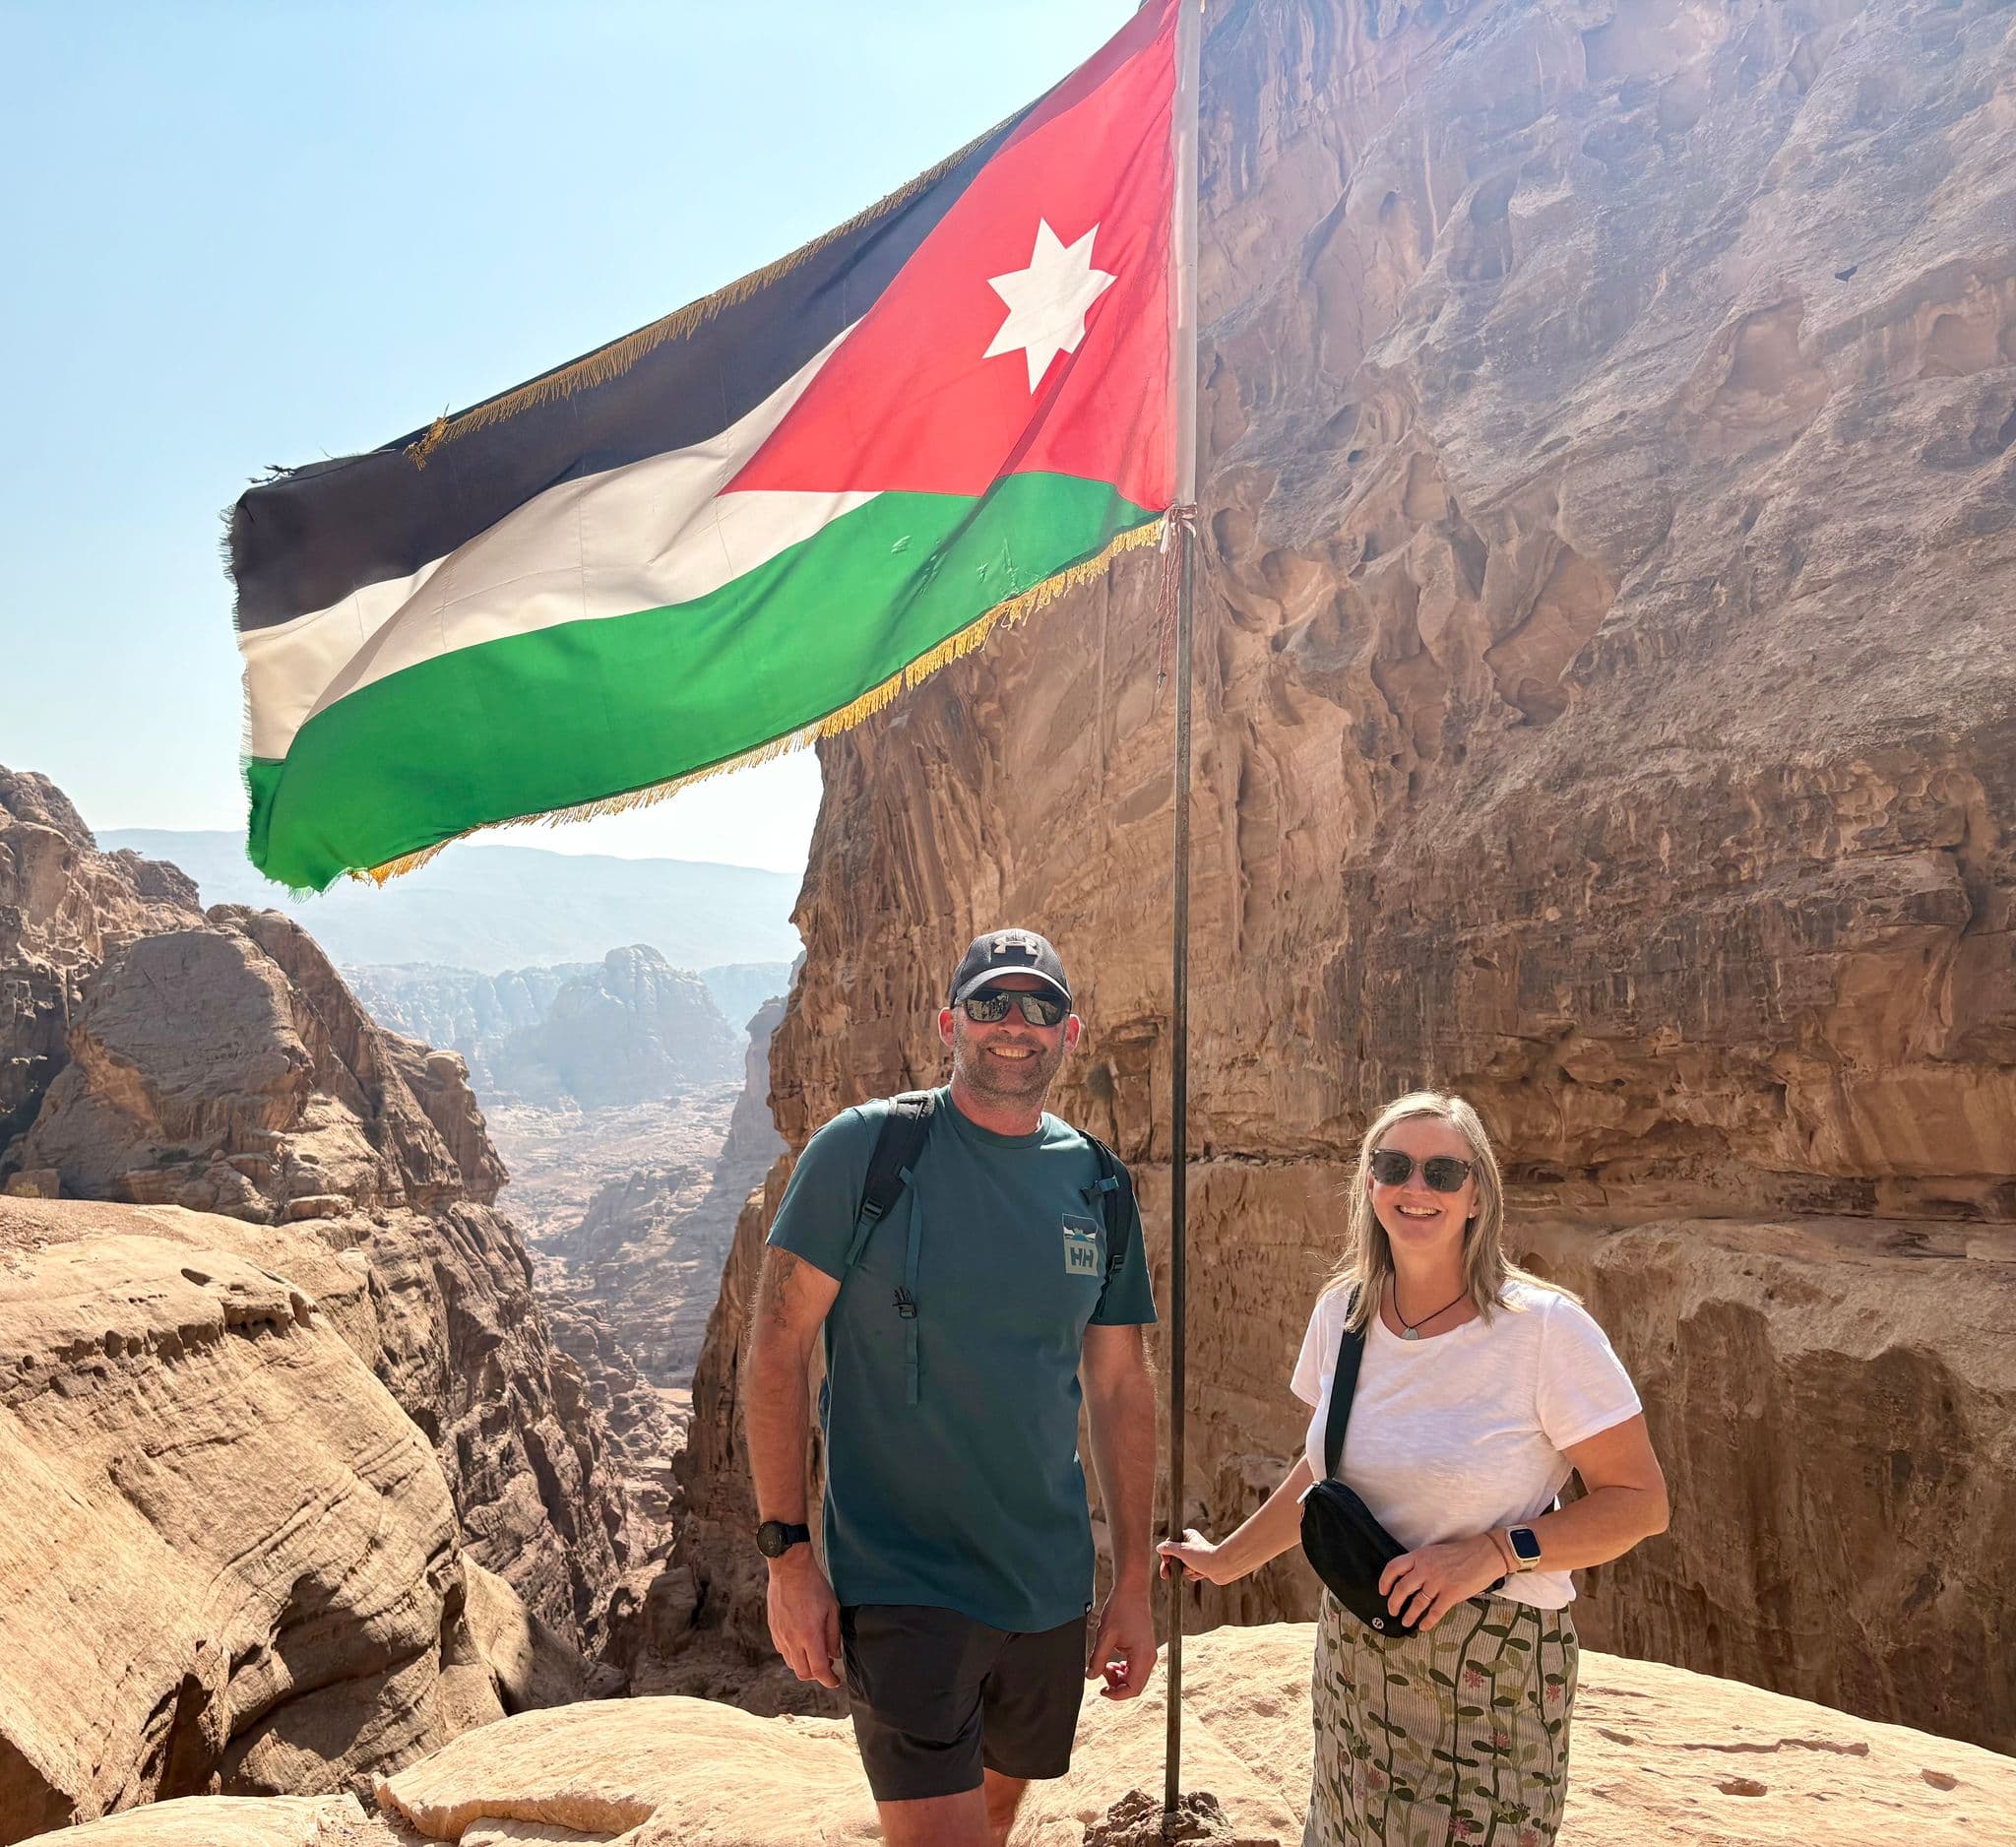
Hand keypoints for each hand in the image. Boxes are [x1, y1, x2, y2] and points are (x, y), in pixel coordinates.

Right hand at [765, 1548, 841, 1687]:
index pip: (819, 1670)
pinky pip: (783, 1651)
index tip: (836, 1682)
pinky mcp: (773, 1629)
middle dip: (817, 1675)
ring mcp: (780, 1635)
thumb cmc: (814, 1586)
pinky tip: (802, 1642)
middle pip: (803, 1673)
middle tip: (828, 1666)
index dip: (829, 1680)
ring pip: (791, 1664)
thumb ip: (834, 1635)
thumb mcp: (832, 1608)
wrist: (789, 1569)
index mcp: (809, 1635)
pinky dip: (794, 1654)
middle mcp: (792, 1640)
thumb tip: (834, 1655)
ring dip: (804, 1665)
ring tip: (816, 1653)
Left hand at [1086, 1584, 1156, 1699]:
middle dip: (1116, 1684)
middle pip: (1135, 1686)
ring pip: (1134, 1678)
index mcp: (1142, 1657)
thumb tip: (1090, 1677)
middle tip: (1101, 1671)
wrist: (1132, 1590)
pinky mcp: (1144, 1649)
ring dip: (1118, 1676)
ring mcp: (1148, 1653)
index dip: (1116, 1694)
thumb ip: (1097, 1659)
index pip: (1133, 1689)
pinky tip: (1112, 1660)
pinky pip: (1135, 1668)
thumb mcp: (1105, 1636)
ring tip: (1105, 1664)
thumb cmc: (1121, 1608)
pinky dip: (1123, 1669)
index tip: (1101, 1690)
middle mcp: (1149, 1658)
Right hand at [1156, 1527, 1239, 1586]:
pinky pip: (1191, 1573)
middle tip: (1166, 1576)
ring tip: (1195, 1569)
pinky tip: (1201, 1574)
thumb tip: (1159, 1547)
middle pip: (1175, 1557)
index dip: (1166, 1554)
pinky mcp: (1202, 1566)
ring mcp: (1197, 1556)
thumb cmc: (1203, 1556)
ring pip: (1183, 1567)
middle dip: (1172, 1567)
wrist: (1222, 1567)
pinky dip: (1194, 1575)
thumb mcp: (1181, 1551)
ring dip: (1187, 1571)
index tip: (1165, 1561)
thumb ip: (1168, 1548)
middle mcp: (1192, 1545)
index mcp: (1187, 1536)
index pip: (1170, 1544)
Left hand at [1378, 1534, 1506, 1631]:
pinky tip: (1424, 1626)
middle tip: (1392, 1610)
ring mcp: (1438, 1582)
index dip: (1385, 1581)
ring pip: (1417, 1603)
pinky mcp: (1451, 1594)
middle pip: (1402, 1588)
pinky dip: (1428, 1621)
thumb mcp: (1435, 1552)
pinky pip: (1435, 1612)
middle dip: (1394, 1603)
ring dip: (1409, 1615)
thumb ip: (1421, 1563)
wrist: (1485, 1554)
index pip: (1394, 1568)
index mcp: (1420, 1556)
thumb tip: (1408, 1578)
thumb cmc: (1461, 1552)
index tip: (1383, 1591)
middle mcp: (1426, 1568)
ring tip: (1406, 1622)